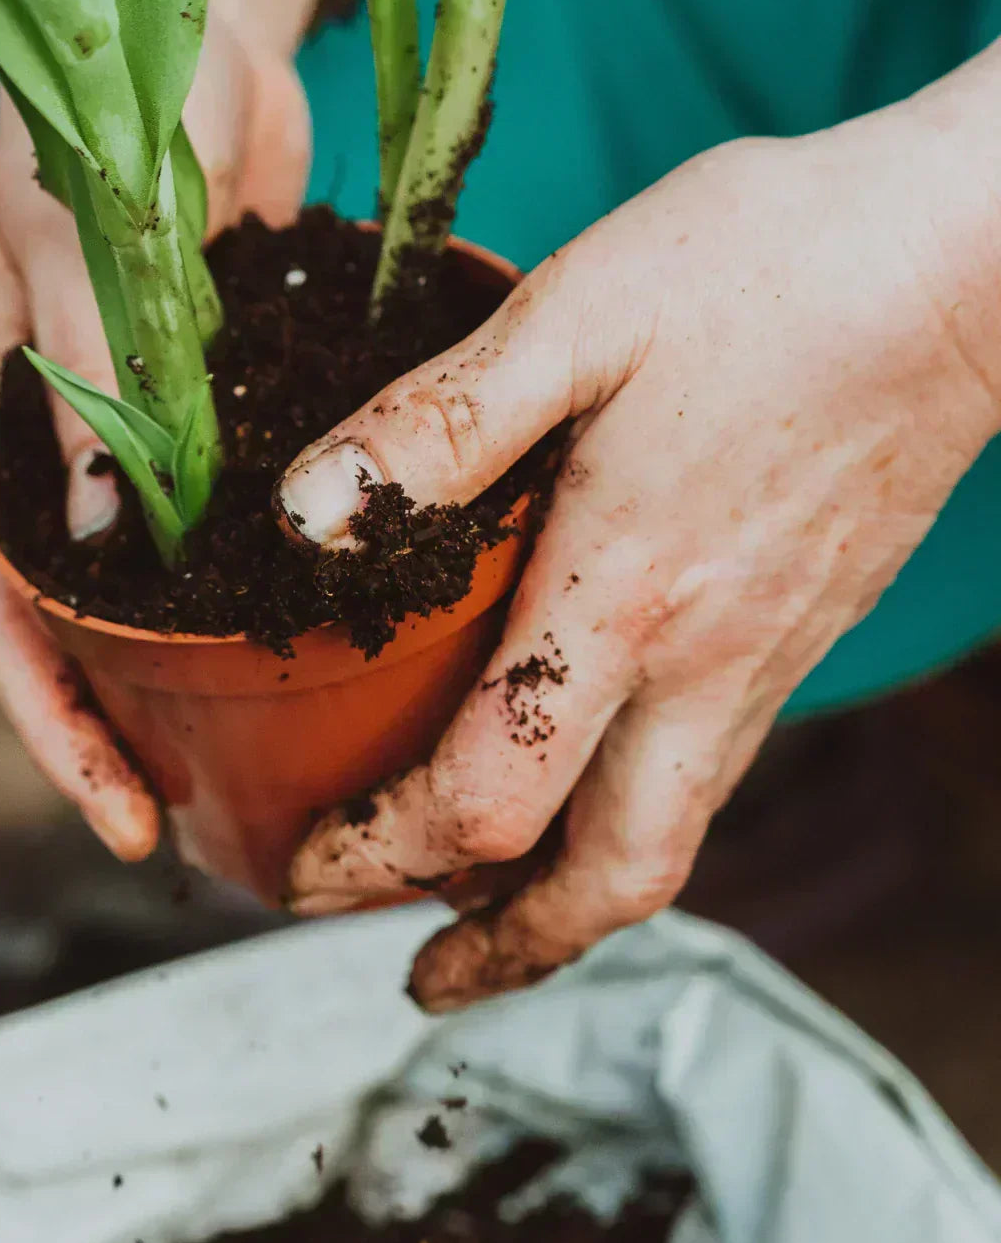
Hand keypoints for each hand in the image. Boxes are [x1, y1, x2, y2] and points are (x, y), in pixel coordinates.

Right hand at [0, 0, 326, 859]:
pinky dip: (271, 591)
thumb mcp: (78, 247)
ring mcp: (157, 455)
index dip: (54, 725)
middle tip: (206, 819)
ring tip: (273, 762)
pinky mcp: (233, 429)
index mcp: (1, 437)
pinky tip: (333, 637)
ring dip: (201, 681)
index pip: (2, 617)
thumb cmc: (111, 130)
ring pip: (163, 600)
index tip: (122, 813)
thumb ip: (86, 377)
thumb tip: (104, 532)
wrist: (202, 65)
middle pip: (83, 635)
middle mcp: (74, 466)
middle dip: (129, 734)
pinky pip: (243, 532)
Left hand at [282, 61, 1000, 1008]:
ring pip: (665, 842)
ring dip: (565, 904)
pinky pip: (707, 773)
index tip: (308, 870)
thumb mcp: (580, 314)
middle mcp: (704, 663)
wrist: (963, 267)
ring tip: (486, 913)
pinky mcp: (799, 633)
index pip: (487, 797)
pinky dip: (627, 819)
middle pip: (607, 881)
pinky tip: (586, 773)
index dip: (380, 856)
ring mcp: (766, 660)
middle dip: (501, 951)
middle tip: (418, 974)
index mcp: (626, 595)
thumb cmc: (774, 272)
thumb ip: (439, 425)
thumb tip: (307, 516)